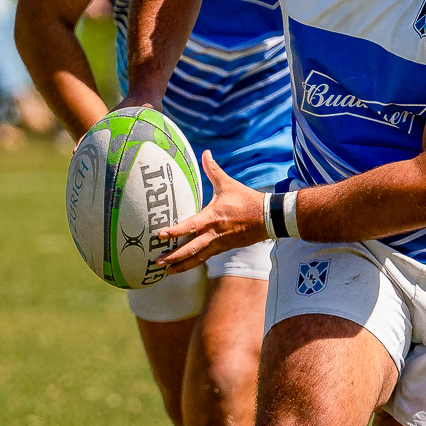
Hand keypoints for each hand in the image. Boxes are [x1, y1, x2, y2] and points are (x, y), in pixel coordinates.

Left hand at [153, 152, 266, 273]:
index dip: (175, 231)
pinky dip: (192, 264)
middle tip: (157, 263)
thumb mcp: (228, 184)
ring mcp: (219, 244)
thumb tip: (205, 153)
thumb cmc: (246, 200)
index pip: (190, 226)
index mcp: (212, 217)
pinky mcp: (223, 249)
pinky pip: (205, 258)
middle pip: (191, 249)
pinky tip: (182, 267)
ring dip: (181, 266)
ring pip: (197, 258)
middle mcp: (214, 234)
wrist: (268, 218)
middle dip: (174, 257)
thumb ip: (213, 170)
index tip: (160, 235)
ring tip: (166, 272)